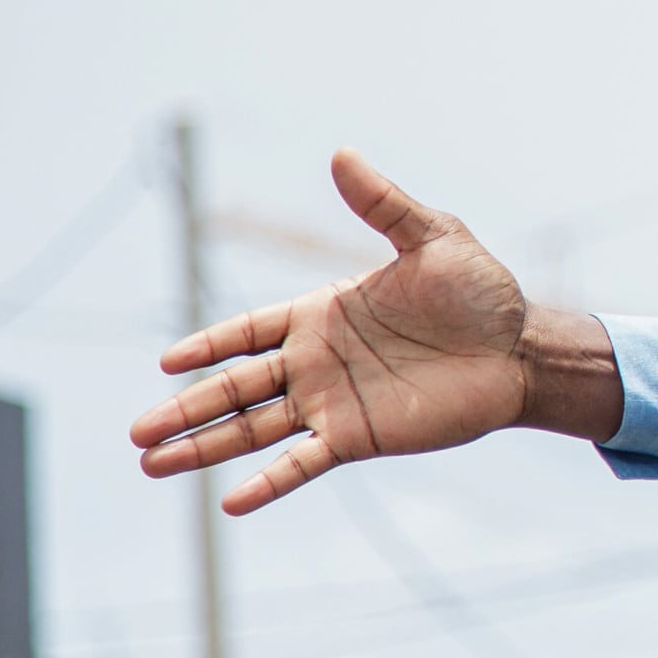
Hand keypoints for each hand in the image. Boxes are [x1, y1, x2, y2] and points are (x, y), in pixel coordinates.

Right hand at [130, 150, 621, 513]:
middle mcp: (316, 362)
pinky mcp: (358, 437)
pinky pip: (302, 462)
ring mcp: (333, 403)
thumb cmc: (479, 291)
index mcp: (321, 313)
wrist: (521, 347)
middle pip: (235, 387)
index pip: (247, 332)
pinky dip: (269, 482)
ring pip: (253, 429)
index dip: (207, 346)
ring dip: (205, 447)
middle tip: (136, 432)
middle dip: (185, 407)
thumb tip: (341, 153)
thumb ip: (382, 205)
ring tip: (152, 464)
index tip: (166, 362)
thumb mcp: (432, 237)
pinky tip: (231, 504)